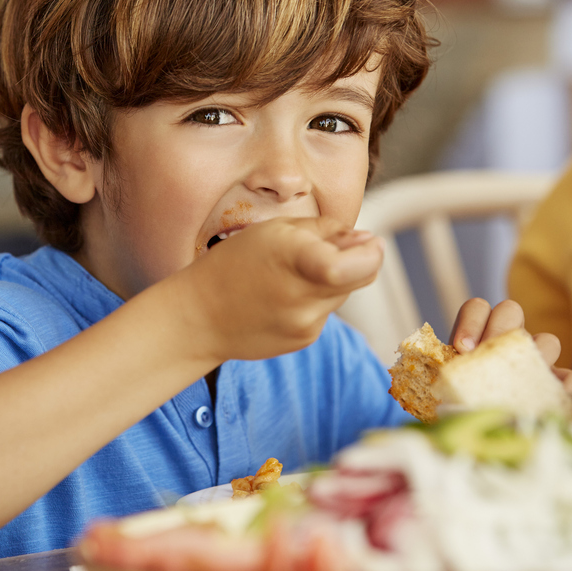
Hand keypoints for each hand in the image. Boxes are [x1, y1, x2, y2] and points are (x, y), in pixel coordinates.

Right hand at [173, 216, 383, 365]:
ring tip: (288, 275)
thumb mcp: (274, 230)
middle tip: (327, 249)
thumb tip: (364, 240)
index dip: (372, 251)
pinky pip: (322, 313)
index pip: (363, 264)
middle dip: (356, 260)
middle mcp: (307, 297)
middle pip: (362, 277)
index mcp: (300, 260)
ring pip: (341, 294)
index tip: (367, 241)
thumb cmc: (231, 264)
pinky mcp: (303, 340)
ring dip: (328, 280)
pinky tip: (279, 297)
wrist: (199, 317)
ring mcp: (307, 324)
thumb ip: (325, 230)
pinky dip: (311, 301)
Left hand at [449, 298, 571, 395]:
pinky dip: (567, 382)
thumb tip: (452, 367)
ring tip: (523, 373)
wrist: (479, 433)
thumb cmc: (457, 405)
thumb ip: (449, 376)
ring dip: (537, 350)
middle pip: (510, 311)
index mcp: (478, 335)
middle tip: (489, 350)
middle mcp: (507, 340)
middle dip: (500, 326)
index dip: (471, 321)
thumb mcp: (448, 389)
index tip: (462, 347)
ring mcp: (534, 360)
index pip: (477, 309)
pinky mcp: (555, 386)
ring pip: (546, 339)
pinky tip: (561, 391)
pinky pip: (569, 376)